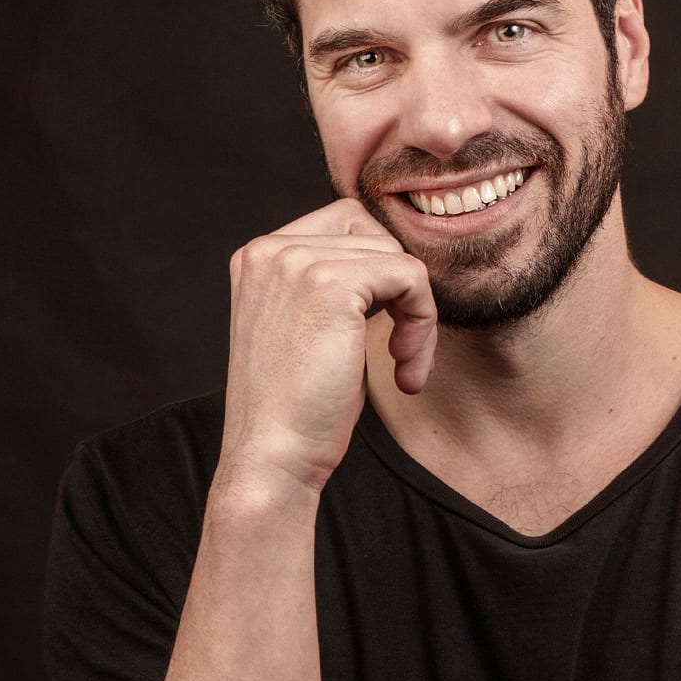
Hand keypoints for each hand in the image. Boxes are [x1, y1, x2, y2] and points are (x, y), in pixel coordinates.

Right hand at [219, 198, 437, 497]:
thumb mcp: (306, 327)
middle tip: (400, 353)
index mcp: (258, 256)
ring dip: (416, 314)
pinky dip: (422, 323)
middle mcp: (269, 249)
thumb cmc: (296, 407)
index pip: (346, 222)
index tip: (382, 329)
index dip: (380, 272)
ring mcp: (295, 261)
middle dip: (401, 294)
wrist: (271, 457)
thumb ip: (331, 283)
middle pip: (375, 234)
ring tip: (401, 365)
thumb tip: (395, 256)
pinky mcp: (329, 284)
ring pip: (397, 256)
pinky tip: (404, 370)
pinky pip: (411, 277)